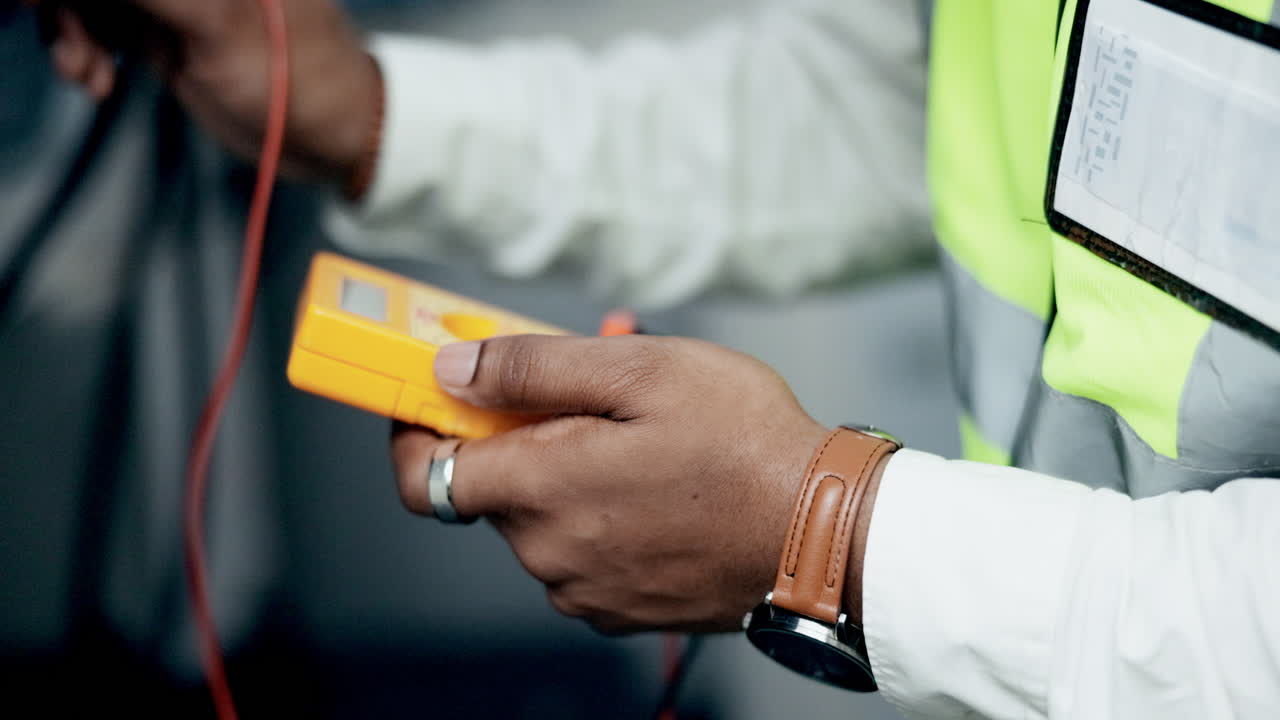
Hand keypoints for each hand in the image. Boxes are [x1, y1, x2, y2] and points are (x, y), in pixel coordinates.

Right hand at [36, 0, 378, 185]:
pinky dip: (87, 49)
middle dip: (72, 3)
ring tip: (86, 75)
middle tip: (70, 48)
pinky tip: (96, 82)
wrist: (334, 139)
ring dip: (71, 29)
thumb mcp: (215, 23)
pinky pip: (103, 22)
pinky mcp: (169, 28)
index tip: (46, 0)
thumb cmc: (296, 81)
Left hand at [391, 335, 830, 632]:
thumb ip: (531, 368)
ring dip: (565, 475)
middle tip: (584, 396)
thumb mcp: (639, 370)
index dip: (413, 431)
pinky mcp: (623, 608)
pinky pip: (581, 552)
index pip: (424, 475)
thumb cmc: (746, 446)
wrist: (827, 536)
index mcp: (541, 490)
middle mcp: (551, 553)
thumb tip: (450, 370)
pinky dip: (597, 514)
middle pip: (492, 490)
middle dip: (520, 437)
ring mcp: (587, 588)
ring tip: (637, 436)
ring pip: (541, 520)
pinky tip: (654, 484)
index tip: (430, 399)